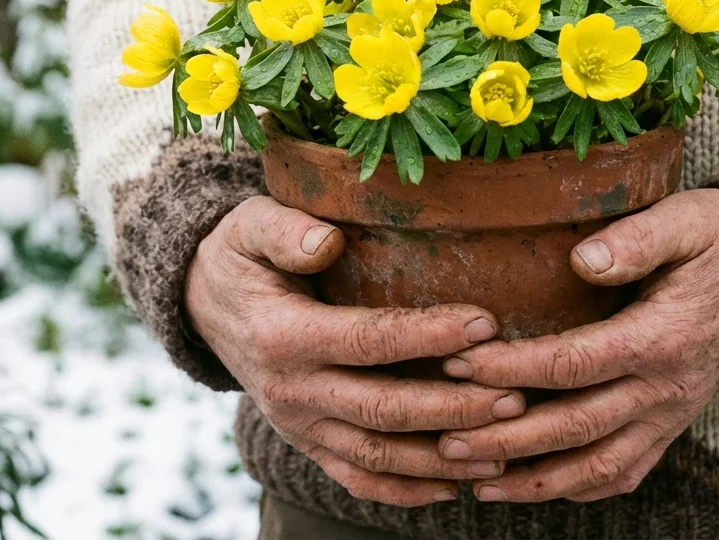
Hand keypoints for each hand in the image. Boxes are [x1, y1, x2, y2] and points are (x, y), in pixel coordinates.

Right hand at [185, 196, 526, 506]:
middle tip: (516, 396)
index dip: (428, 336)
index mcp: (282, 335)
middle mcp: (291, 391)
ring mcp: (299, 425)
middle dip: (454, 409)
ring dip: (443, 459)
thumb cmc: (241, 256)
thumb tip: (327, 242)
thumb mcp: (249, 226)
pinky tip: (456, 485)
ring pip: (378, 457)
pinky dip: (408, 492)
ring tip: (505, 448)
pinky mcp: (307, 444)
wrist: (201, 305)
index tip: (485, 323)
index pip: (367, 341)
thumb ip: (284, 230)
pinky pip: (359, 480)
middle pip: (384, 410)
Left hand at [436, 189, 718, 502]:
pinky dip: (577, 488)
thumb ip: (635, 239)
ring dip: (536, 481)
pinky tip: (531, 488)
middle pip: (577, 427)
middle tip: (449, 439)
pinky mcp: (670, 426)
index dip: (513, 369)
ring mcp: (670, 415)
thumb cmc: (717, 239)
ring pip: (599, 466)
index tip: (460, 364)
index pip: (573, 364)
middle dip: (507, 438)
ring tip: (478, 482)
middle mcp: (665, 388)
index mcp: (661, 338)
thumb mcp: (685, 221)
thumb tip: (581, 260)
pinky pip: (624, 474)